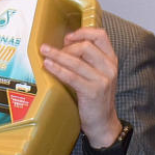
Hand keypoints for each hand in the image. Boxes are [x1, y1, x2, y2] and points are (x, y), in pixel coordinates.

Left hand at [40, 27, 121, 146]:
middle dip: (67, 47)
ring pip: (76, 61)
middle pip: (86, 46)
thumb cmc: (95, 95)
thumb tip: (65, 42)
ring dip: (57, 55)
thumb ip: (86, 58)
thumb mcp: (97, 73)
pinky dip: (57, 69)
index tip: (68, 37)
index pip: (101, 36)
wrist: (103, 122)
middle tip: (54, 52)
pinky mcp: (93, 92)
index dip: (83, 32)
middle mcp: (109, 68)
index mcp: (111, 60)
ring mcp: (102, 80)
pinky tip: (48, 65)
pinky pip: (71, 76)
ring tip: (44, 51)